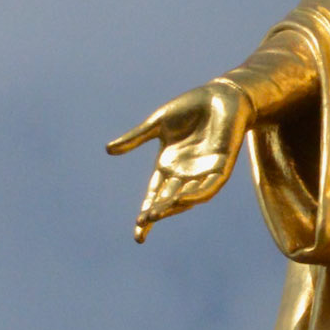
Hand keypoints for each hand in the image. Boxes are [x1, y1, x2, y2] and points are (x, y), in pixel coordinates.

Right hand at [106, 79, 252, 242]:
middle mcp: (185, 173)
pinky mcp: (221, 167)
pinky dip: (196, 195)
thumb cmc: (190, 107)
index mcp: (168, 164)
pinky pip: (209, 187)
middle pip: (167, 199)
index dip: (146, 212)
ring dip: (172, 207)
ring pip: (186, 197)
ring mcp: (203, 172)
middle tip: (142, 223)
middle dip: (156, 212)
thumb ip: (136, 138)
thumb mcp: (158, 124)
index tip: (138, 233)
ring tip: (155, 215)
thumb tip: (108, 150)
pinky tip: (182, 200)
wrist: (219, 95)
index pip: (154, 194)